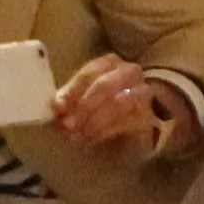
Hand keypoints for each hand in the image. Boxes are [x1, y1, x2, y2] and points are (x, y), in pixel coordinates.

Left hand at [50, 55, 195, 167]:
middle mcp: (129, 73)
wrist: (137, 126)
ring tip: (78, 135)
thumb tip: (54, 106)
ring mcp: (142, 93)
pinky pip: (128, 122)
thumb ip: (69, 101)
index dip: (72, 89)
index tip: (57, 107)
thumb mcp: (82, 102)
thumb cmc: (104, 108)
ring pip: (118, 103)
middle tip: (68, 125)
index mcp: (109, 64)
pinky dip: (107, 131)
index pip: (89, 72)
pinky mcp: (149, 115)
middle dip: (84, 106)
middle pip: (105, 85)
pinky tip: (92, 139)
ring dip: (95, 121)